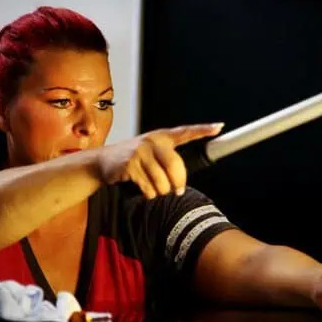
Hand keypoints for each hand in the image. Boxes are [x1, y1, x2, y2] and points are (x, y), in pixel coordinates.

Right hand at [96, 123, 223, 198]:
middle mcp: (152, 141)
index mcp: (162, 137)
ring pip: (163, 183)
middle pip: (176, 167)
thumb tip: (180, 186)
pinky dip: (148, 194)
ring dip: (160, 191)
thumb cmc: (134, 160)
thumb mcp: (151, 153)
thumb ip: (168, 161)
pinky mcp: (130, 165)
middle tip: (177, 191)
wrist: (103, 161)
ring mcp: (140, 153)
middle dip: (177, 183)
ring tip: (152, 187)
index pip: (185, 132)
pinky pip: (149, 189)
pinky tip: (140, 187)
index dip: (203, 130)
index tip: (218, 127)